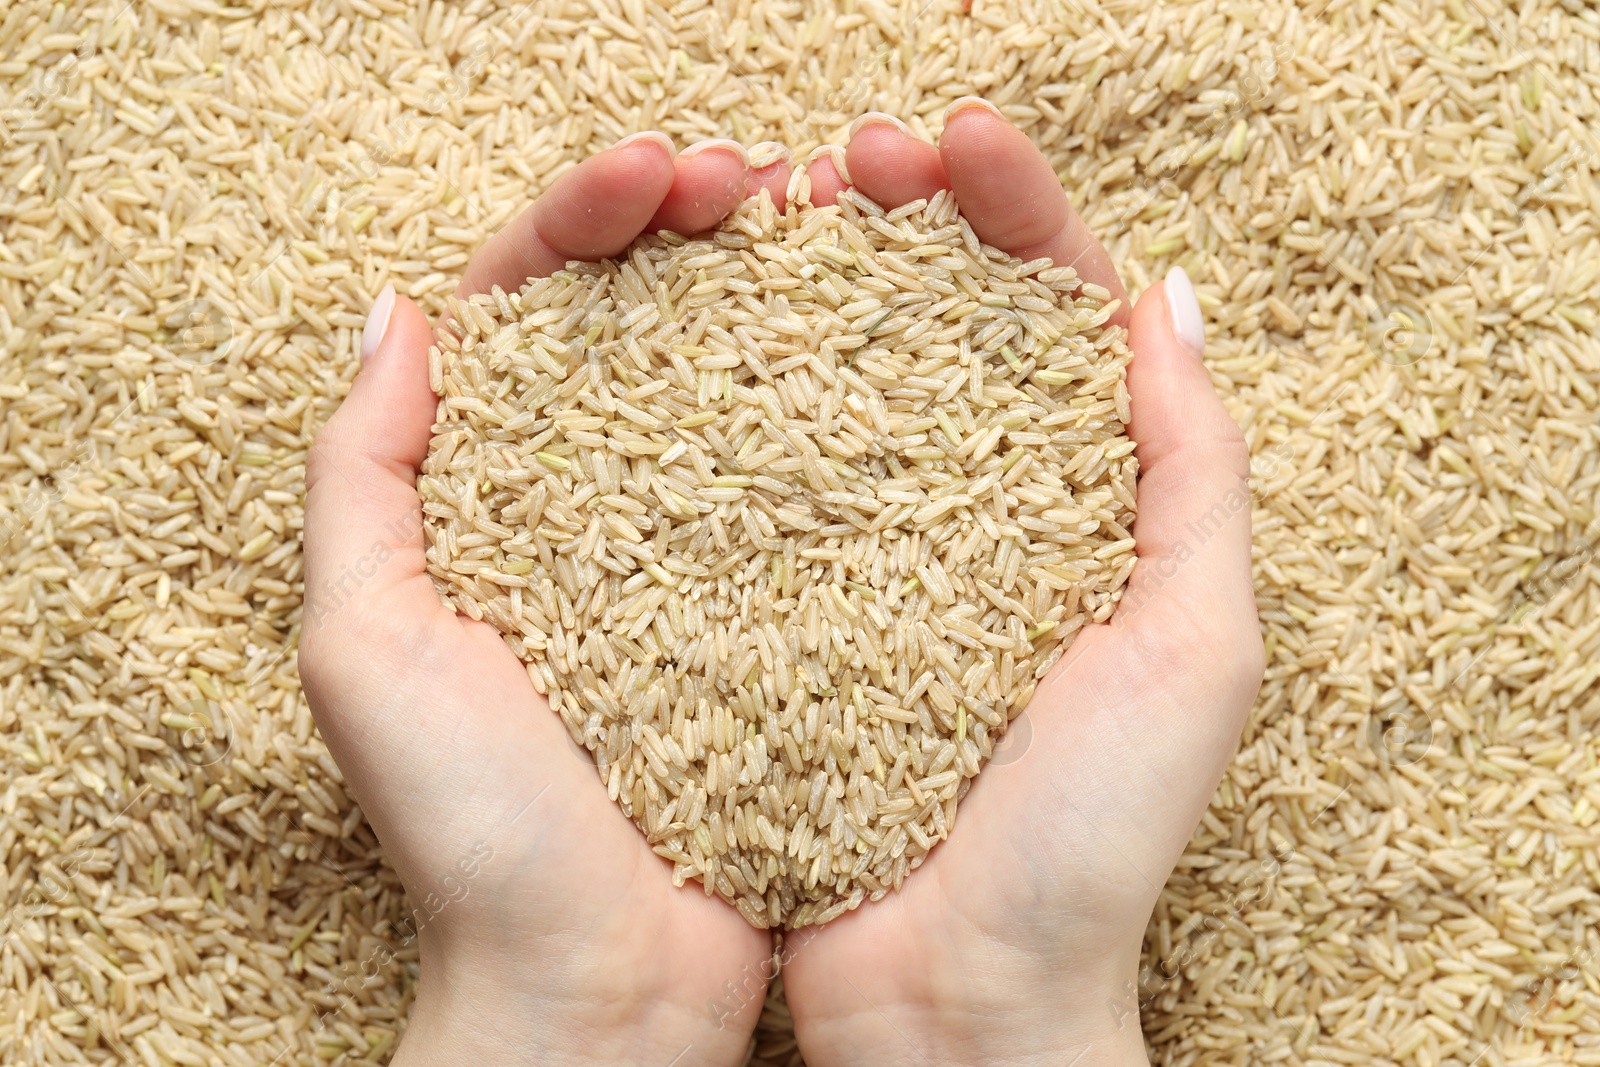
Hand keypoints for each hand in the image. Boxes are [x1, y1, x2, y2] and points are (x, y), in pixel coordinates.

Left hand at [299, 133, 795, 1065]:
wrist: (606, 986)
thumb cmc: (479, 838)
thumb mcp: (369, 647)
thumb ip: (359, 478)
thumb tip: (395, 314)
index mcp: (481, 497)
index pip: (523, 309)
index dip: (583, 220)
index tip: (657, 180)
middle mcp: (586, 506)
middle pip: (635, 318)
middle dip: (686, 224)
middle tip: (753, 177)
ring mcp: (689, 551)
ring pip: (728, 378)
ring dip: (768, 286)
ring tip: (825, 222)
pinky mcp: (773, 605)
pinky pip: (803, 476)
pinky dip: (833, 400)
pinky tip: (877, 350)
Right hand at [780, 104, 1264, 1065]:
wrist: (951, 998)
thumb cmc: (1087, 842)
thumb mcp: (1193, 646)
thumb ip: (1198, 470)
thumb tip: (1167, 297)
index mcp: (1083, 509)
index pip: (1056, 319)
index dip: (1013, 215)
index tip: (955, 147)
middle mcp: (970, 519)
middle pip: (937, 327)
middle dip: (901, 222)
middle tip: (849, 156)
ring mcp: (865, 561)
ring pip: (833, 386)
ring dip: (806, 282)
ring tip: (757, 206)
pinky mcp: (774, 613)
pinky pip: (750, 482)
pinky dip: (728, 398)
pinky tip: (694, 332)